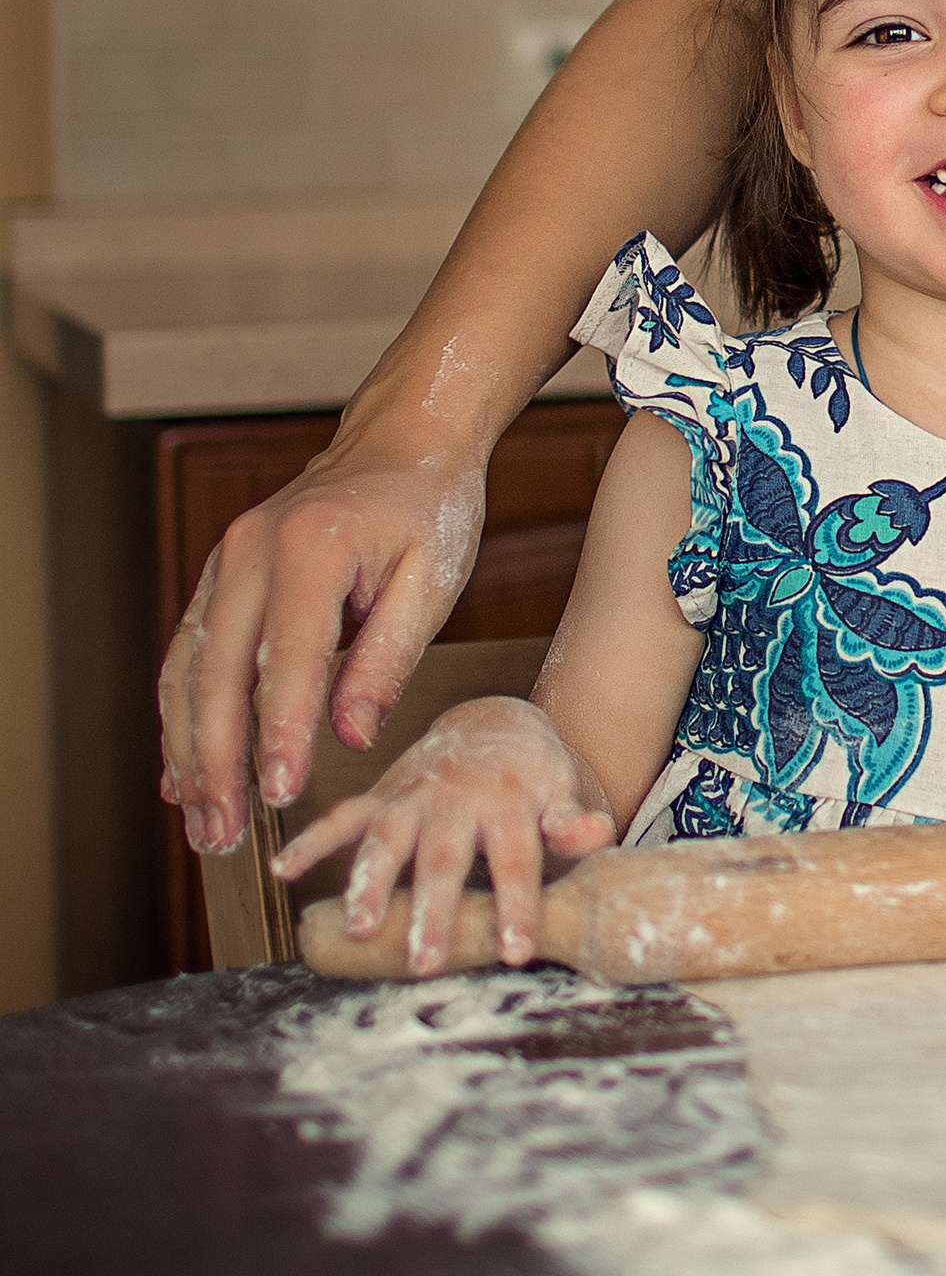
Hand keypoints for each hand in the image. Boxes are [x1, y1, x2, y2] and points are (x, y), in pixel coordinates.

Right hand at [159, 428, 490, 859]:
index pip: (287, 660)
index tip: (280, 796)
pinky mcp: (220, 576)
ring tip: (202, 823)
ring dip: (188, 752)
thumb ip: (388, 658)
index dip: (280, 733)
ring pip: (187, 671)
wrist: (403, 439)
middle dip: (216, 762)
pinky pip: (189, 655)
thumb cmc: (429, 507)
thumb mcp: (433, 579)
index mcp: (311, 549)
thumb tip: (351, 737)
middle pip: (216, 674)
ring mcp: (225, 561)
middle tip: (223, 836)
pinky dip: (182, 717)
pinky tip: (183, 772)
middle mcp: (251, 552)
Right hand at [272, 699, 613, 975]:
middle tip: (425, 963)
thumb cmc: (534, 777)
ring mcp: (413, 794)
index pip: (515, 859)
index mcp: (510, 800)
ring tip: (357, 928)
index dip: (516, 905)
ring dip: (369, 882)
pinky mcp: (381, 794)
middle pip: (444, 857)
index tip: (515, 952)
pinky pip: (341, 816)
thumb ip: (572, 819)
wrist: (495, 723)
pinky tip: (282, 870)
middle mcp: (457, 797)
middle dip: (432, 909)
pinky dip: (312, 840)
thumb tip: (595, 832)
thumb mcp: (563, 792)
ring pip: (385, 839)